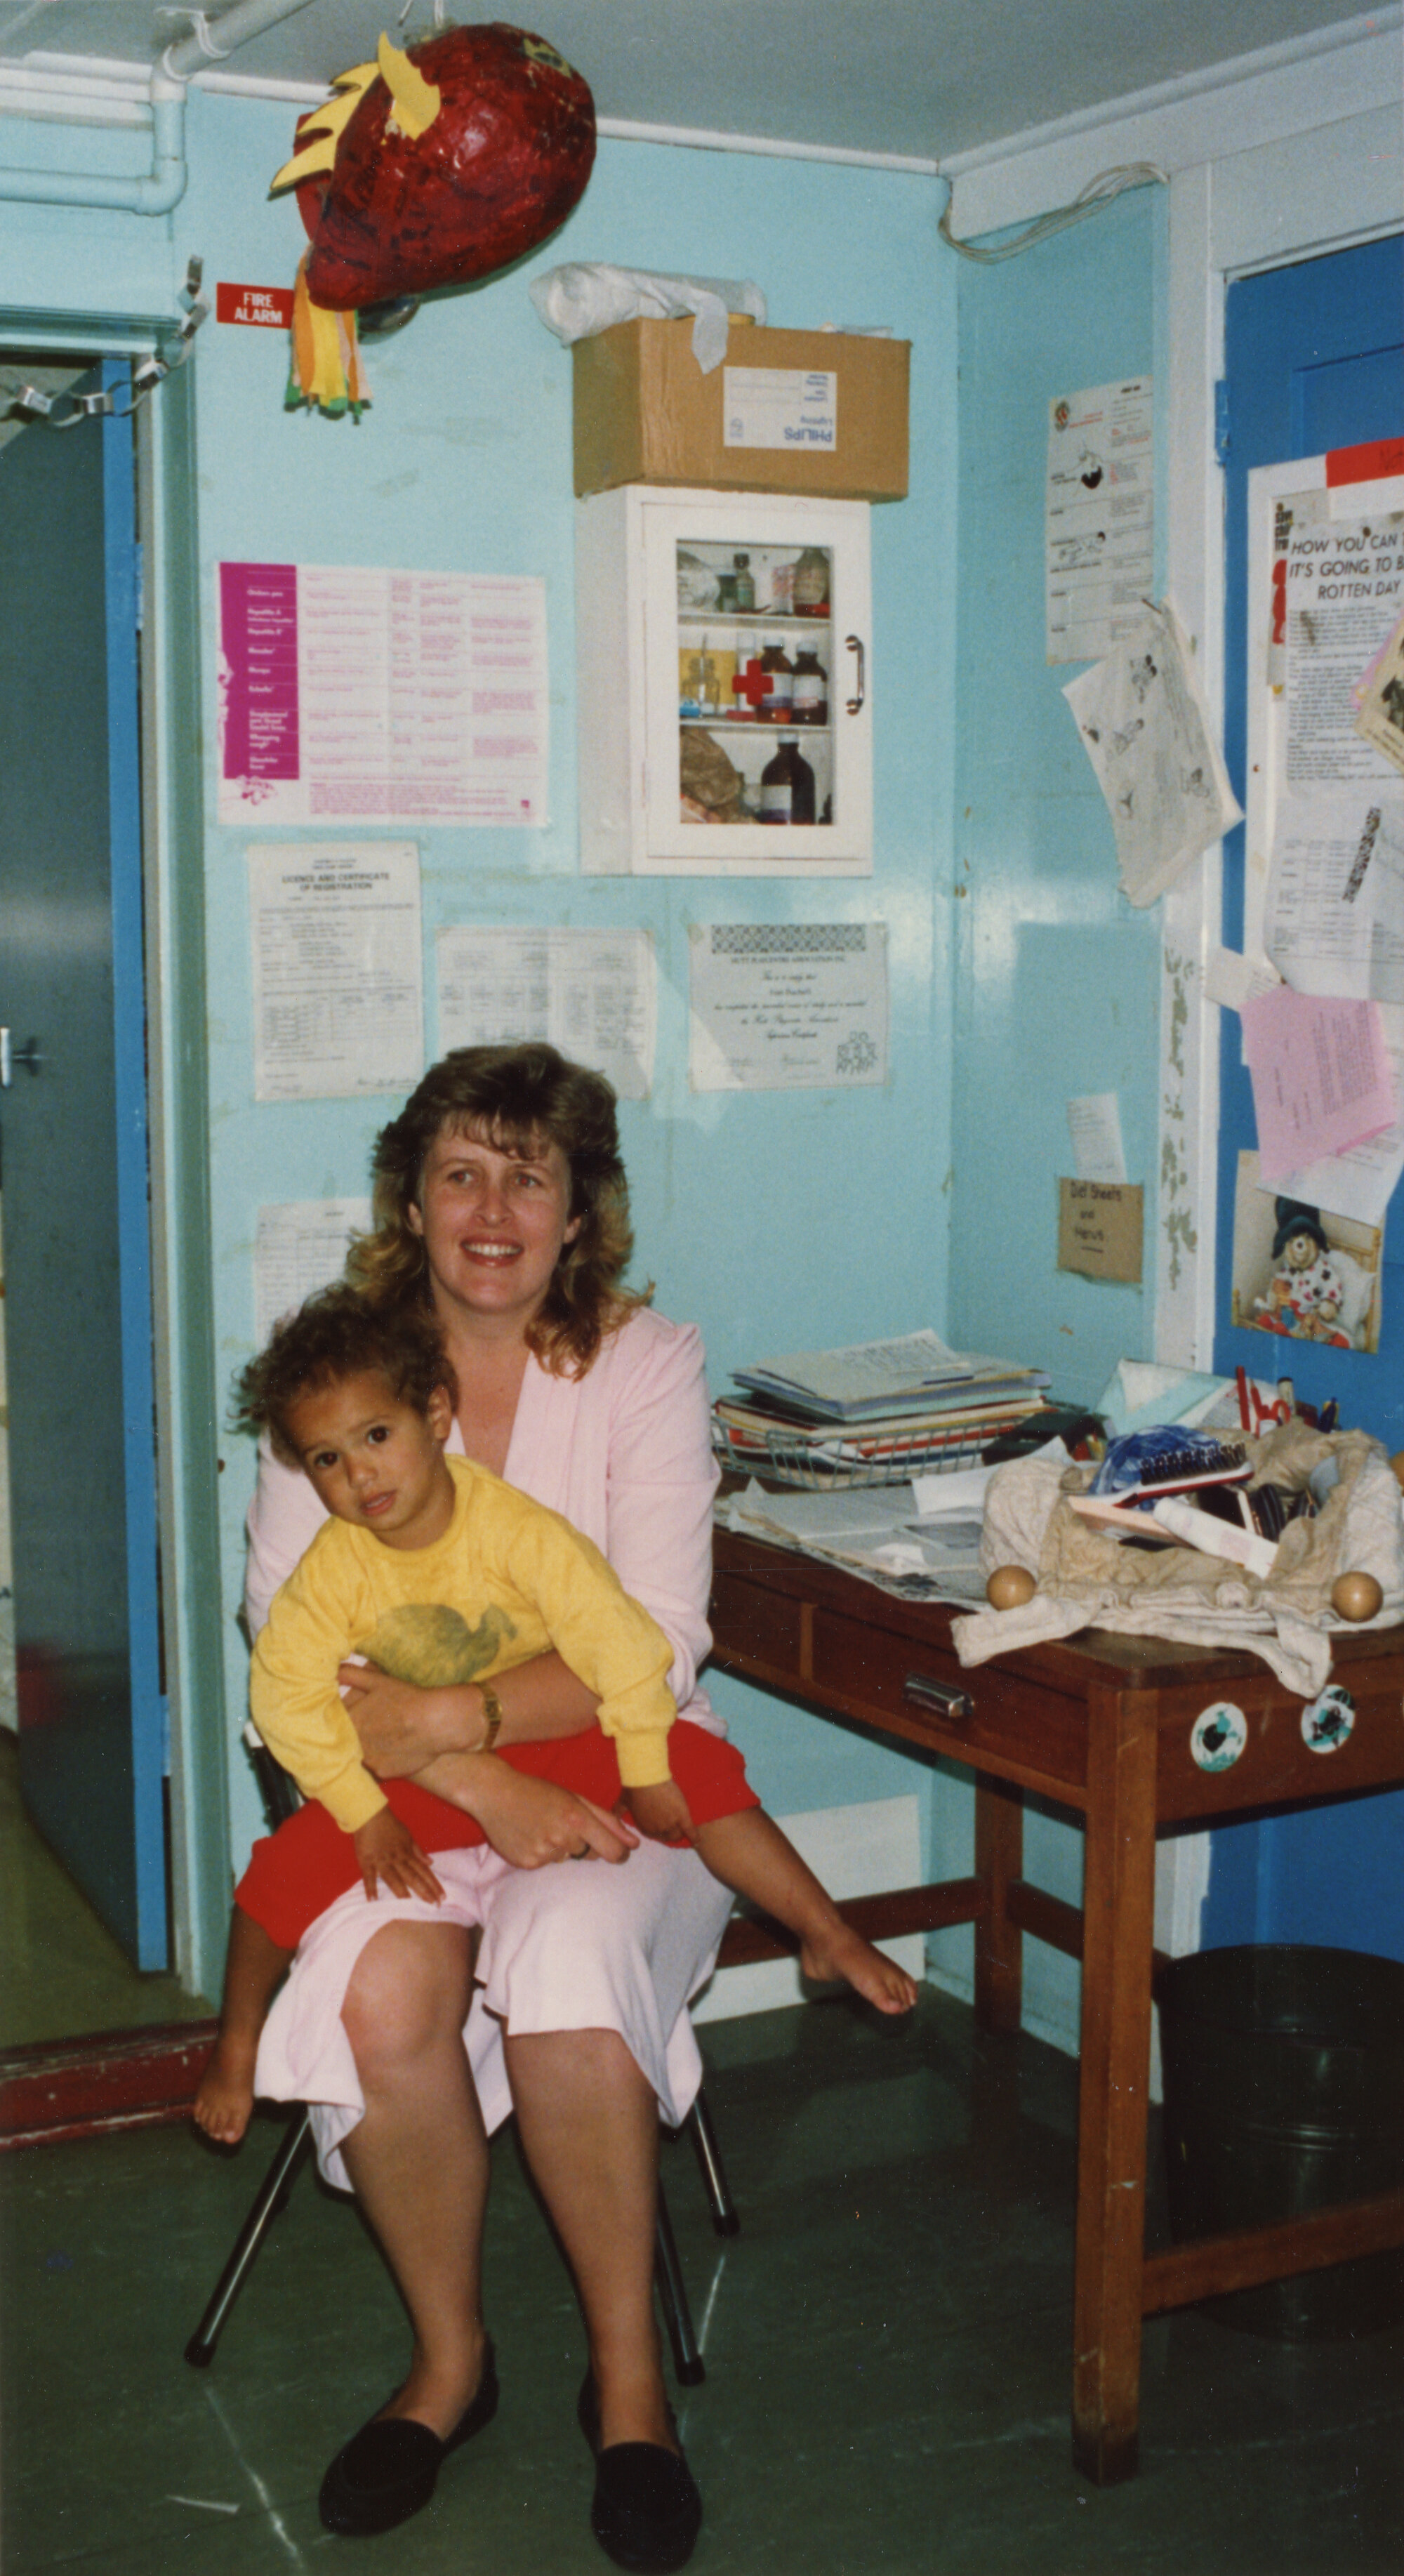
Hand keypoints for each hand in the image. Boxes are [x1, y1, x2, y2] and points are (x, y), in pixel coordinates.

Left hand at [340, 1661, 478, 1776]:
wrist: (437, 1722)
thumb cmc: (408, 1699)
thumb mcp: (378, 1681)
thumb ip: (351, 1675)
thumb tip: (333, 1669)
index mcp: (350, 1721)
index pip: (333, 1723)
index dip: (341, 1719)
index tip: (351, 1716)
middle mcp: (355, 1744)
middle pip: (346, 1742)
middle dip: (353, 1735)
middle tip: (372, 1726)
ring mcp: (369, 1761)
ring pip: (360, 1756)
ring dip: (366, 1749)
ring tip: (384, 1738)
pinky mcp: (383, 1773)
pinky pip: (376, 1767)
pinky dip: (382, 1759)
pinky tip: (394, 1749)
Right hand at [351, 1807, 445, 1904]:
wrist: (371, 1814)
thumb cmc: (390, 1825)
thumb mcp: (408, 1836)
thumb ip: (418, 1851)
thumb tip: (431, 1862)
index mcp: (407, 1854)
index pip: (424, 1871)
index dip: (434, 1884)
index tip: (442, 1897)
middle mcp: (397, 1859)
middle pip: (413, 1877)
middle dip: (424, 1891)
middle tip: (435, 1906)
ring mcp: (382, 1861)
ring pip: (394, 1879)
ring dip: (402, 1892)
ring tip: (410, 1907)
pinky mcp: (367, 1862)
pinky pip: (369, 1876)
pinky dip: (370, 1888)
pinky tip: (373, 1900)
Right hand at [464, 1762, 638, 1870]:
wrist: (493, 1793)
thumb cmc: (538, 1791)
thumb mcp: (575, 1797)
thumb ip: (608, 1821)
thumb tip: (635, 1843)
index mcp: (577, 1818)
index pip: (612, 1851)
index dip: (620, 1853)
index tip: (621, 1852)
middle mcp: (561, 1838)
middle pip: (590, 1854)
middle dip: (586, 1843)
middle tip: (565, 1825)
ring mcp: (543, 1853)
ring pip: (567, 1859)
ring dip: (562, 1847)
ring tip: (543, 1826)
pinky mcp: (527, 1864)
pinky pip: (547, 1865)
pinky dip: (543, 1853)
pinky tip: (531, 1835)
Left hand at [621, 1779, 697, 1847]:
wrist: (646, 1777)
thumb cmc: (633, 1787)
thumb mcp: (622, 1801)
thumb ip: (617, 1811)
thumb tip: (610, 1815)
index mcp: (645, 1827)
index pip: (654, 1835)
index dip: (659, 1831)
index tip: (662, 1827)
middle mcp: (657, 1829)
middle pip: (667, 1837)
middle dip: (669, 1833)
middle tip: (674, 1828)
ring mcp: (671, 1823)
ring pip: (678, 1834)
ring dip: (680, 1833)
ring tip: (683, 1830)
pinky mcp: (682, 1815)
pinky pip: (690, 1830)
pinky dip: (694, 1837)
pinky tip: (697, 1841)